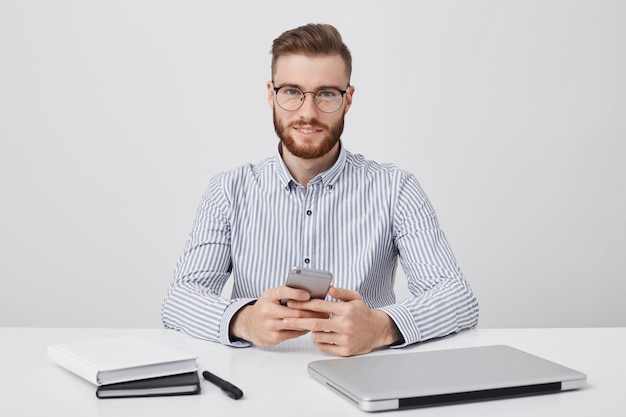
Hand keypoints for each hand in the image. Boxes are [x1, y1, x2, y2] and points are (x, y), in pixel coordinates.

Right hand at [229, 285, 327, 346]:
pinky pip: (294, 333)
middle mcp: (267, 310)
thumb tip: (309, 294)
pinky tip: (311, 326)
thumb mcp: (271, 296)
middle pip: (294, 311)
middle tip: (325, 310)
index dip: (296, 293)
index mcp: (268, 296)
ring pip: (296, 323)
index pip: (282, 292)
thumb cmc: (265, 307)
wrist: (248, 324)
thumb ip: (286, 293)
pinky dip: (304, 329)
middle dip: (312, 311)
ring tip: (322, 318)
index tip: (308, 294)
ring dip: (311, 321)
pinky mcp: (274, 337)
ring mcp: (270, 325)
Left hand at [284, 286, 398, 355]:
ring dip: (310, 332)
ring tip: (311, 327)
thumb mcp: (355, 297)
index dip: (303, 304)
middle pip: (314, 323)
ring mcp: (345, 339)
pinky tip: (319, 336)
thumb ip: (341, 292)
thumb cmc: (363, 313)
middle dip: (297, 321)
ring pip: (318, 336)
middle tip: (284, 319)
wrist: (378, 330)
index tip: (291, 303)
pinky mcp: (345, 351)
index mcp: (345, 309)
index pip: (319, 306)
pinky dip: (318, 342)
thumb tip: (328, 288)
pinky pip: (324, 347)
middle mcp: (345, 324)